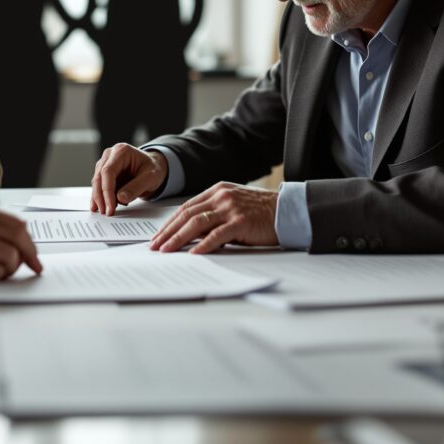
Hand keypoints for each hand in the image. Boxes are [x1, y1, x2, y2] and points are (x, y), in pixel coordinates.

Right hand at [90, 144, 168, 214]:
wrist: (153, 167)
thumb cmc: (153, 169)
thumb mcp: (151, 177)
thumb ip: (136, 187)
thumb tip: (120, 198)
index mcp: (122, 151)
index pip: (108, 171)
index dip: (107, 190)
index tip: (110, 207)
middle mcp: (110, 155)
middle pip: (99, 177)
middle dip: (101, 197)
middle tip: (106, 212)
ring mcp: (105, 163)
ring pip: (97, 182)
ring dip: (100, 198)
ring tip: (107, 211)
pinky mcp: (104, 173)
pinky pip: (99, 186)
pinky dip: (101, 197)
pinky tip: (102, 207)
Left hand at [150, 182, 278, 253]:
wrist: (288, 210)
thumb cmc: (261, 212)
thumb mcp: (234, 206)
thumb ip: (214, 214)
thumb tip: (192, 234)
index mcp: (216, 191)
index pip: (186, 208)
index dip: (170, 223)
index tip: (158, 236)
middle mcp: (220, 196)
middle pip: (186, 215)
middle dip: (168, 232)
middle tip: (155, 246)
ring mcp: (230, 208)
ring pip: (196, 223)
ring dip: (178, 238)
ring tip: (166, 250)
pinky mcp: (241, 221)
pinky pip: (217, 234)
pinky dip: (203, 244)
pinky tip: (193, 253)